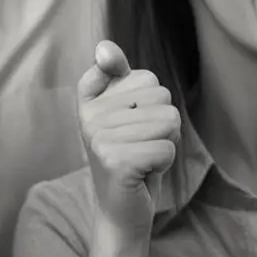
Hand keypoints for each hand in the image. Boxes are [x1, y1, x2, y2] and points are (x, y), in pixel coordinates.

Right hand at [77, 40, 179, 236]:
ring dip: (164, 144)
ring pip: (168, 122)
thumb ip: (115, 75)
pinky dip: (164, 163)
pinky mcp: (115, 162)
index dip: (150, 103)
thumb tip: (104, 46)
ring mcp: (99, 139)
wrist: (120, 209)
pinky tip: (143, 173)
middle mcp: (88, 116)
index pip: (145, 78)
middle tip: (139, 146)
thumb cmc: (129, 156)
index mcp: (89, 100)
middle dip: (162, 125)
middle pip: (162, 98)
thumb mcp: (124, 112)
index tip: (130, 124)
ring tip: (141, 159)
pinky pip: (166, 148)